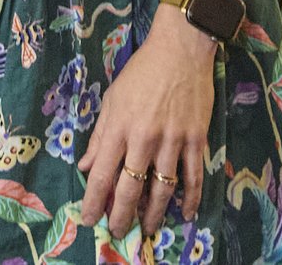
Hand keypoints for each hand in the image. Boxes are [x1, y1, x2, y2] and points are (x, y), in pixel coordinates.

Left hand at [76, 16, 217, 242]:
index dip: (93, 202)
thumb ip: (100, 136)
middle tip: (117, 232)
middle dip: (122, 216)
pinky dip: (190, 199)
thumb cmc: (142, 71)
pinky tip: (185, 214)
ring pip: (162, 189)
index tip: (89, 219)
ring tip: (147, 229)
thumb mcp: (113, 99)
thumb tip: (85, 167)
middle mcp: (144, 139)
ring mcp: (173, 141)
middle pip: (131, 189)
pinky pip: (193, 176)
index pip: (101, 175)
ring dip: (153, 214)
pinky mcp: (196, 139)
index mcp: (120, 128)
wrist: (181, 49)